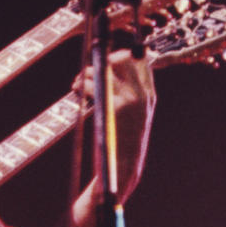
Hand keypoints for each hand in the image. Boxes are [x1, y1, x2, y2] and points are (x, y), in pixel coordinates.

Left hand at [75, 49, 156, 198]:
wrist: (123, 169)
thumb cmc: (123, 144)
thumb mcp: (135, 117)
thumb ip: (129, 96)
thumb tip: (110, 73)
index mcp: (149, 96)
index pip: (140, 60)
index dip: (120, 57)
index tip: (106, 63)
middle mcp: (142, 95)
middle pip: (123, 58)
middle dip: (104, 60)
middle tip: (92, 71)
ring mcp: (129, 100)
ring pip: (104, 70)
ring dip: (86, 74)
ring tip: (77, 83)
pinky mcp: (113, 108)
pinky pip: (92, 85)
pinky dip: (80, 85)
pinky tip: (76, 91)